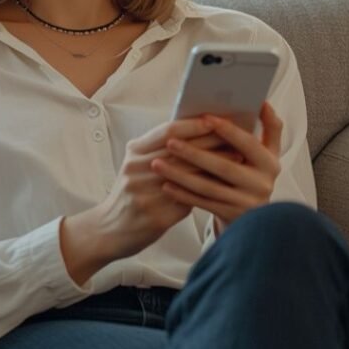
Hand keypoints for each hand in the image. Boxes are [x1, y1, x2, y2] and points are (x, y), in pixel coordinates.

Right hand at [93, 116, 231, 259]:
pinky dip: (209, 188)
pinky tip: (225, 183)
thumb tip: (196, 132)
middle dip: (212, 141)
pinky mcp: (157, 216)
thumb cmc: (130, 193)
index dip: (194, 124)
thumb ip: (158, 149)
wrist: (110, 229)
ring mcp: (147, 194)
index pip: (168, 132)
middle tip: (236, 134)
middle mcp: (138, 170)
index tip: (216, 119)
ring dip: (217, 163)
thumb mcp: (136, 164)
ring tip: (238, 156)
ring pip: (190, 173)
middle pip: (183, 150)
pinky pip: (189, 199)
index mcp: (134, 153)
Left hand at [149, 102, 282, 225]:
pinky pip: (202, 203)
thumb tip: (264, 103)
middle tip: (170, 142)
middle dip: (194, 154)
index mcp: (270, 163)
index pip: (248, 144)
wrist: (256, 215)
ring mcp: (246, 203)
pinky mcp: (231, 216)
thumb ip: (270, 128)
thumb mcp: (267, 153)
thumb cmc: (254, 172)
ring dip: (180, 175)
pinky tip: (165, 185)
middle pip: (224, 167)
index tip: (205, 117)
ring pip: (208, 187)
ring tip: (158, 164)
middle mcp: (261, 184)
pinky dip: (183, 194)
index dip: (228, 131)